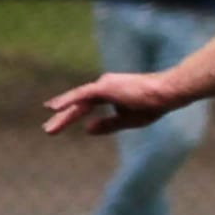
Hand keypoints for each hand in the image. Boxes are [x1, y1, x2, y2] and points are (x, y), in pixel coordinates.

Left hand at [43, 72, 179, 136]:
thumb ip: (108, 124)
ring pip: (77, 101)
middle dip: (63, 118)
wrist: (166, 93)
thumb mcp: (128, 119)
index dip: (71, 114)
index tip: (57, 122)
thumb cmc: (153, 104)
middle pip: (78, 104)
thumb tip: (87, 129)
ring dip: (63, 116)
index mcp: (111, 93)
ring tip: (49, 129)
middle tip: (48, 130)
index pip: (86, 105)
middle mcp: (104, 86)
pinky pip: (81, 95)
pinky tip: (53, 108)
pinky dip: (67, 101)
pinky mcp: (105, 87)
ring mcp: (104, 85)